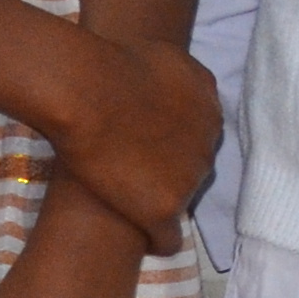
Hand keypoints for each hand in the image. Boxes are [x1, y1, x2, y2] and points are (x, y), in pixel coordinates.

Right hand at [45, 34, 218, 240]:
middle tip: (132, 173)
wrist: (88, 89)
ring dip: (159, 201)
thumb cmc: (111, 62)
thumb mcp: (163, 56)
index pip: (198, 134)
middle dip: (169, 171)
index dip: (169, 142)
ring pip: (181, 200)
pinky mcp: (164, 208)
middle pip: (194, 168)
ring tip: (130, 206)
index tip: (144, 146)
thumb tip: (164, 86)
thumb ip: (175, 78)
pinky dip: (155, 240)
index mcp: (210, 106)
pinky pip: (167, 239)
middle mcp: (209, 144)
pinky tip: (139, 240)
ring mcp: (190, 178)